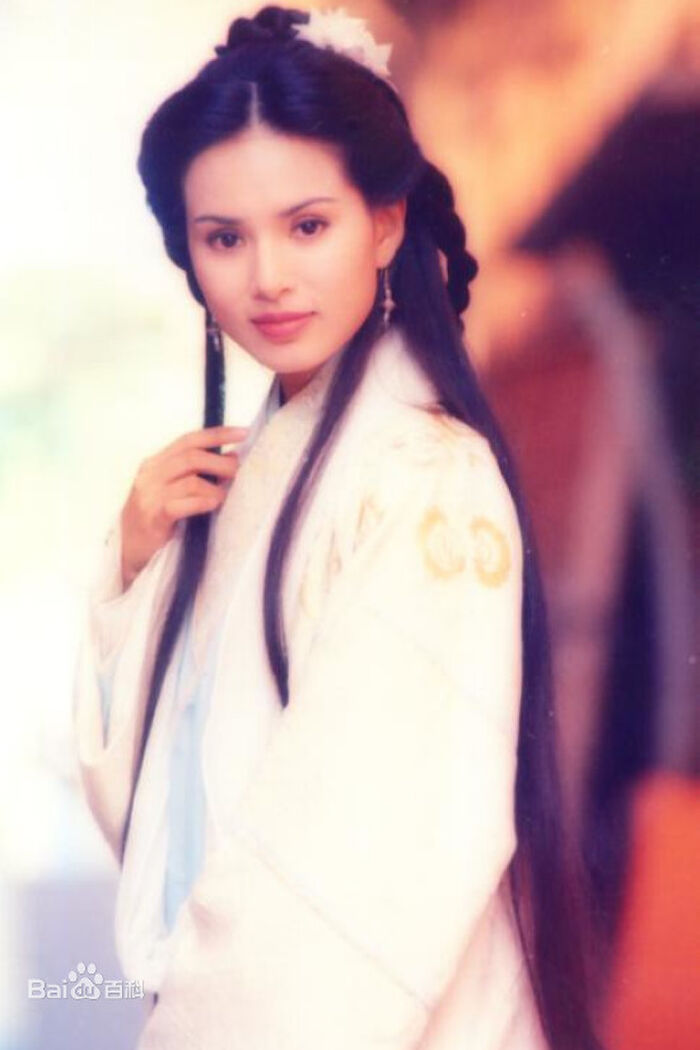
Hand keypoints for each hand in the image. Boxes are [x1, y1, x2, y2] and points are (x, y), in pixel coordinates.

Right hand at [119, 425, 248, 588]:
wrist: (128, 551)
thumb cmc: (155, 520)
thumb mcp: (169, 490)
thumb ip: (193, 474)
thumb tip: (232, 459)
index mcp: (155, 463)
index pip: (188, 440)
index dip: (217, 435)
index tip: (243, 433)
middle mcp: (149, 475)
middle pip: (191, 457)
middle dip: (220, 461)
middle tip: (238, 470)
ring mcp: (149, 496)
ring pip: (190, 480)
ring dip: (215, 487)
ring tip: (226, 495)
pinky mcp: (152, 518)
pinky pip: (181, 504)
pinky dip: (203, 502)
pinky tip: (214, 505)